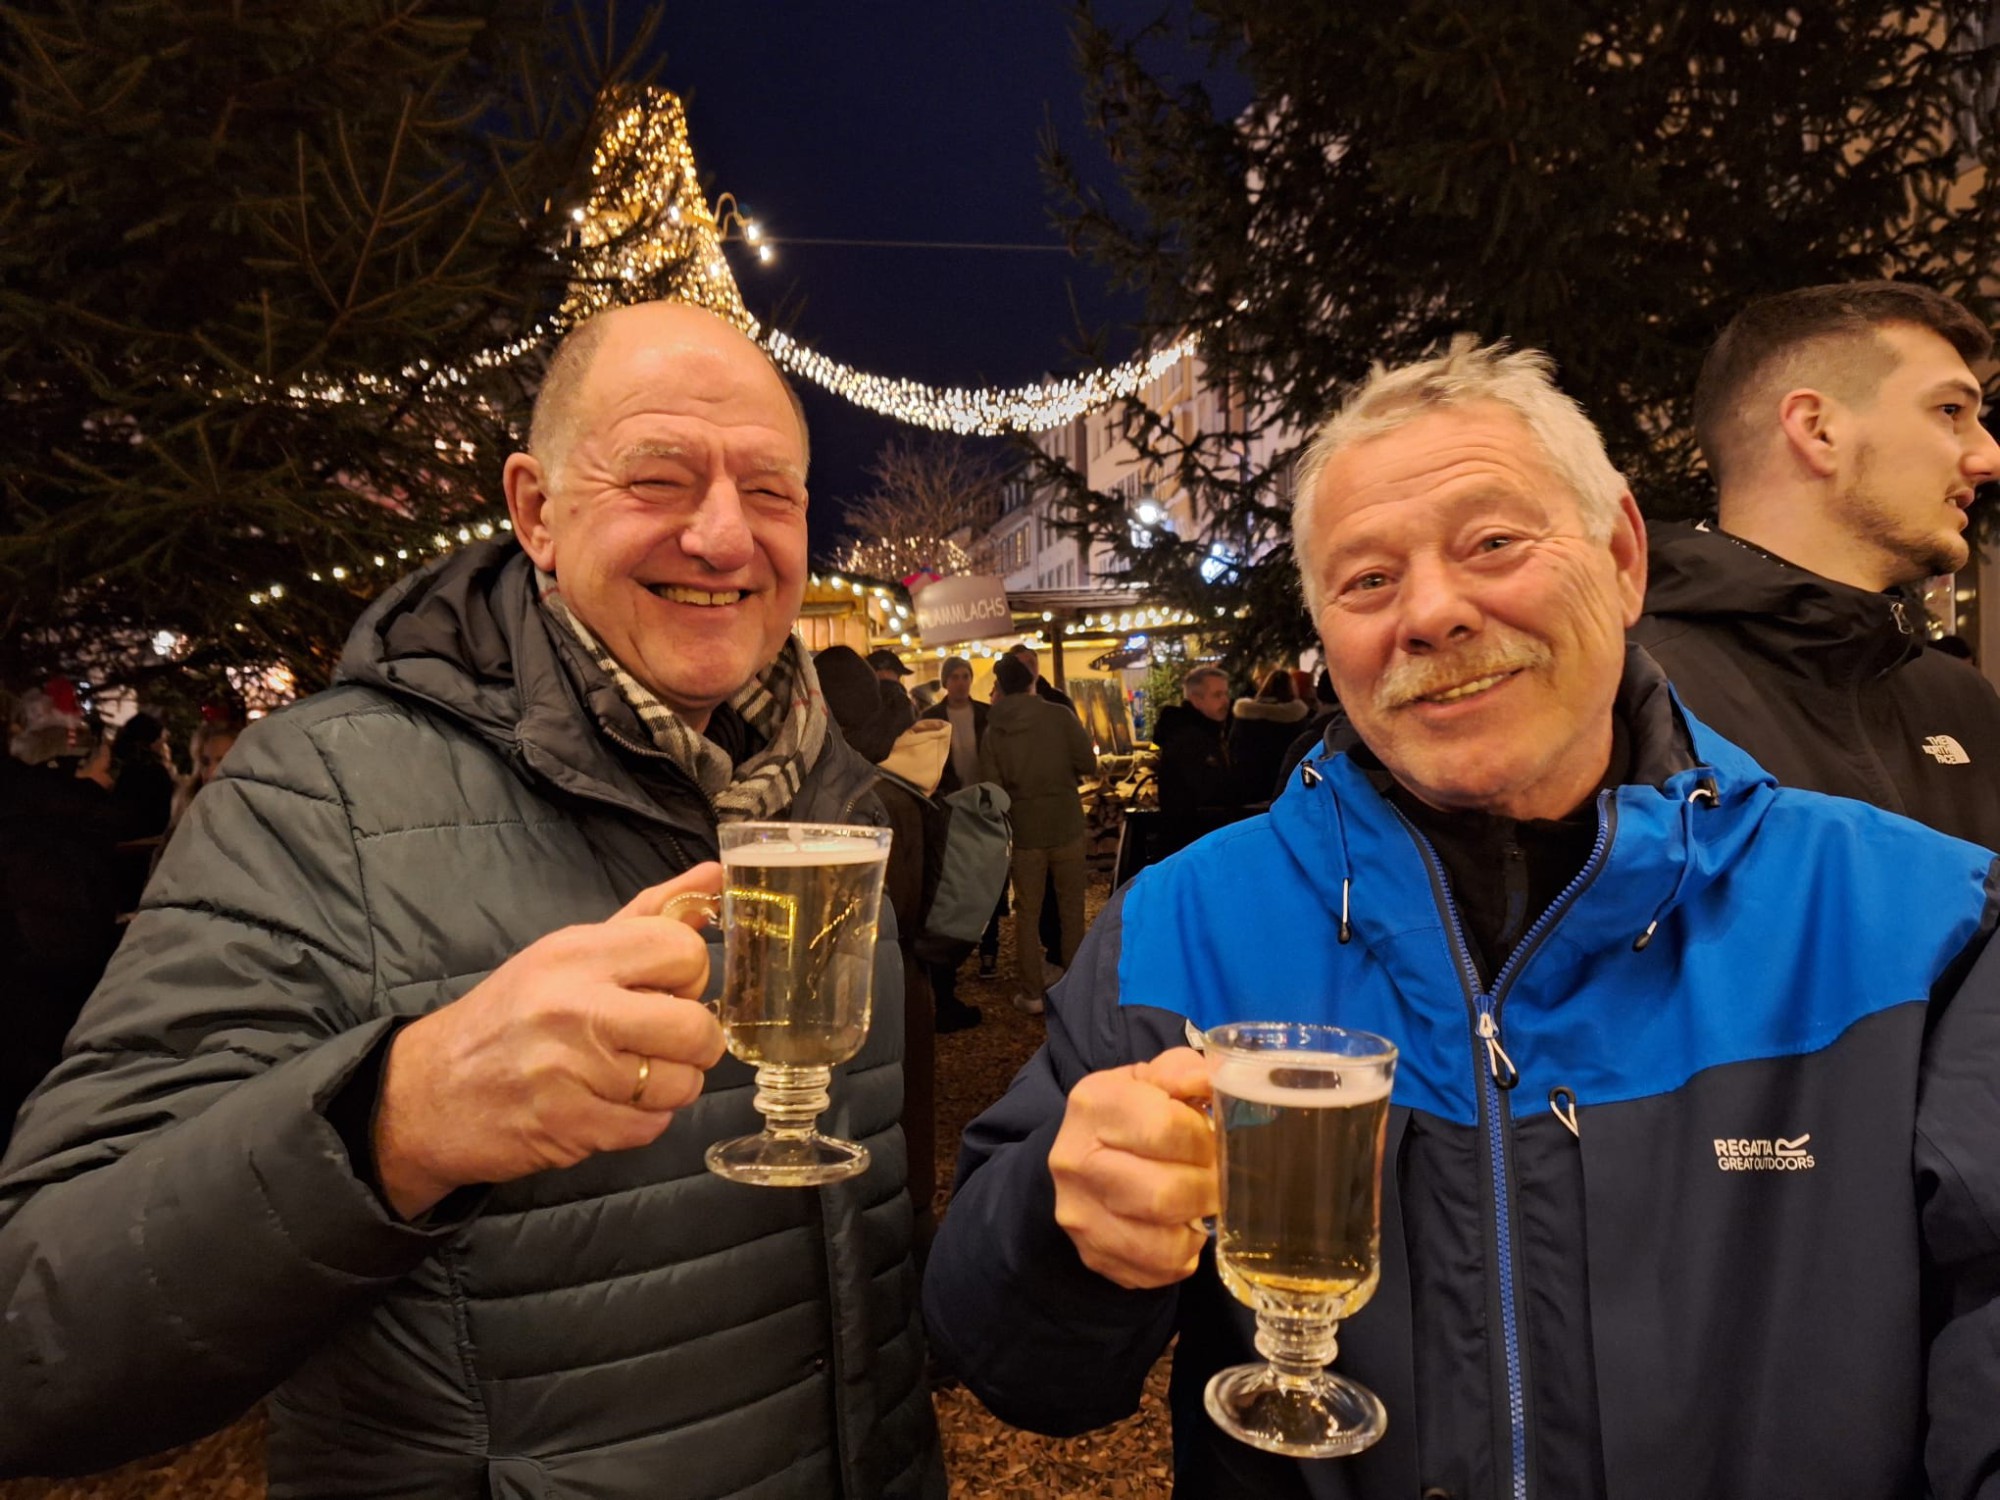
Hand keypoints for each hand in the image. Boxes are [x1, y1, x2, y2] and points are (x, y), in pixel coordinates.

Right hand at [372, 863, 726, 1218]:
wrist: (429, 1092)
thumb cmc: (509, 1015)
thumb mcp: (568, 951)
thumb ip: (648, 914)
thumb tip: (714, 877)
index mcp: (576, 954)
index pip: (686, 951)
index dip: (690, 976)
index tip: (666, 989)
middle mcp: (575, 1008)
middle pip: (697, 1027)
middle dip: (694, 1040)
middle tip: (663, 1041)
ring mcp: (572, 1072)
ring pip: (682, 1084)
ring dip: (669, 1085)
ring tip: (631, 1075)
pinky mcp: (571, 1128)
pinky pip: (652, 1127)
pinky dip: (641, 1120)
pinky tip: (608, 1104)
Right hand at [1048, 1047, 1216, 1289]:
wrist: (1078, 1158)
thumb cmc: (1127, 1114)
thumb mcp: (1148, 1079)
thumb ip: (1182, 1072)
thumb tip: (1213, 1080)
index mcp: (1093, 1105)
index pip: (1164, 1128)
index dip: (1201, 1138)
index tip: (1210, 1139)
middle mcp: (1076, 1161)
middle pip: (1164, 1193)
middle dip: (1207, 1188)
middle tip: (1217, 1178)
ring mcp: (1080, 1214)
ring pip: (1163, 1243)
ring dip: (1197, 1225)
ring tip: (1199, 1204)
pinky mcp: (1093, 1254)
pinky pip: (1158, 1270)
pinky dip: (1183, 1255)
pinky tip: (1180, 1228)